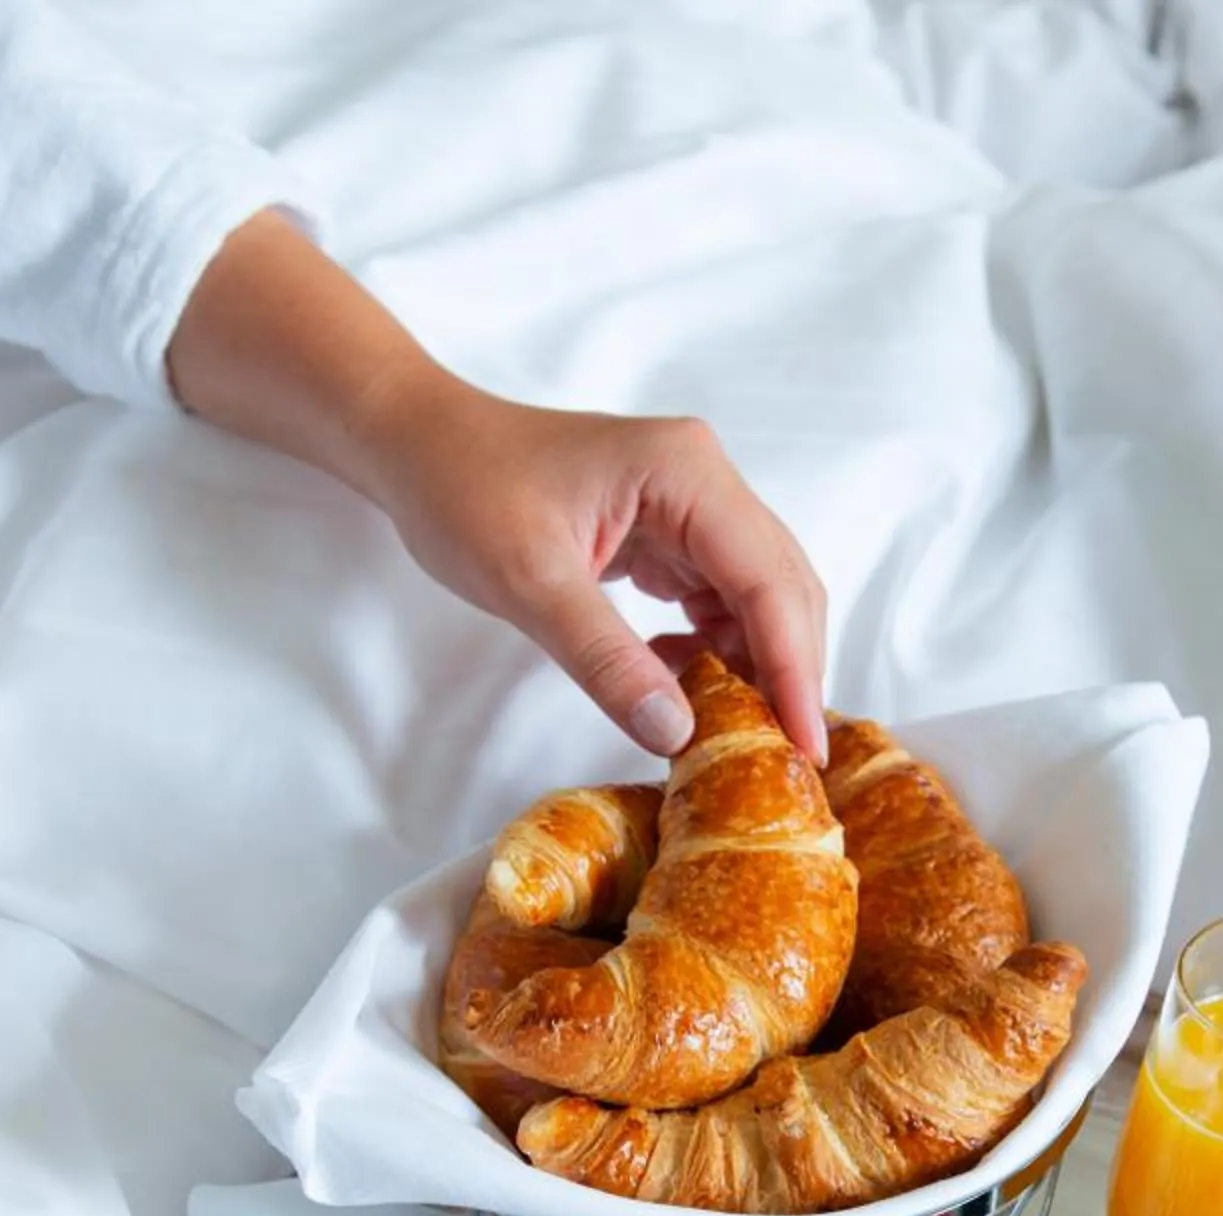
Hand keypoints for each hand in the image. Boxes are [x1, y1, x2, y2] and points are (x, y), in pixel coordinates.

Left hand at [168, 213, 826, 760]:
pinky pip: (716, 601)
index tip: (805, 748)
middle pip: (783, 590)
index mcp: (688, 474)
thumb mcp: (529, 584)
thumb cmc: (463, 491)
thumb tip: (679, 735)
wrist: (417, 445)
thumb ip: (605, 659)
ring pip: (757, 599)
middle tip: (784, 763)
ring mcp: (691, 505)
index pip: (770, 583)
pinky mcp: (669, 532)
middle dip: (787, 675)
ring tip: (732, 736)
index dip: (794, 670)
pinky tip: (679, 688)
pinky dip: (712, 653)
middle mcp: (706, 482)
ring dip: (752, 668)